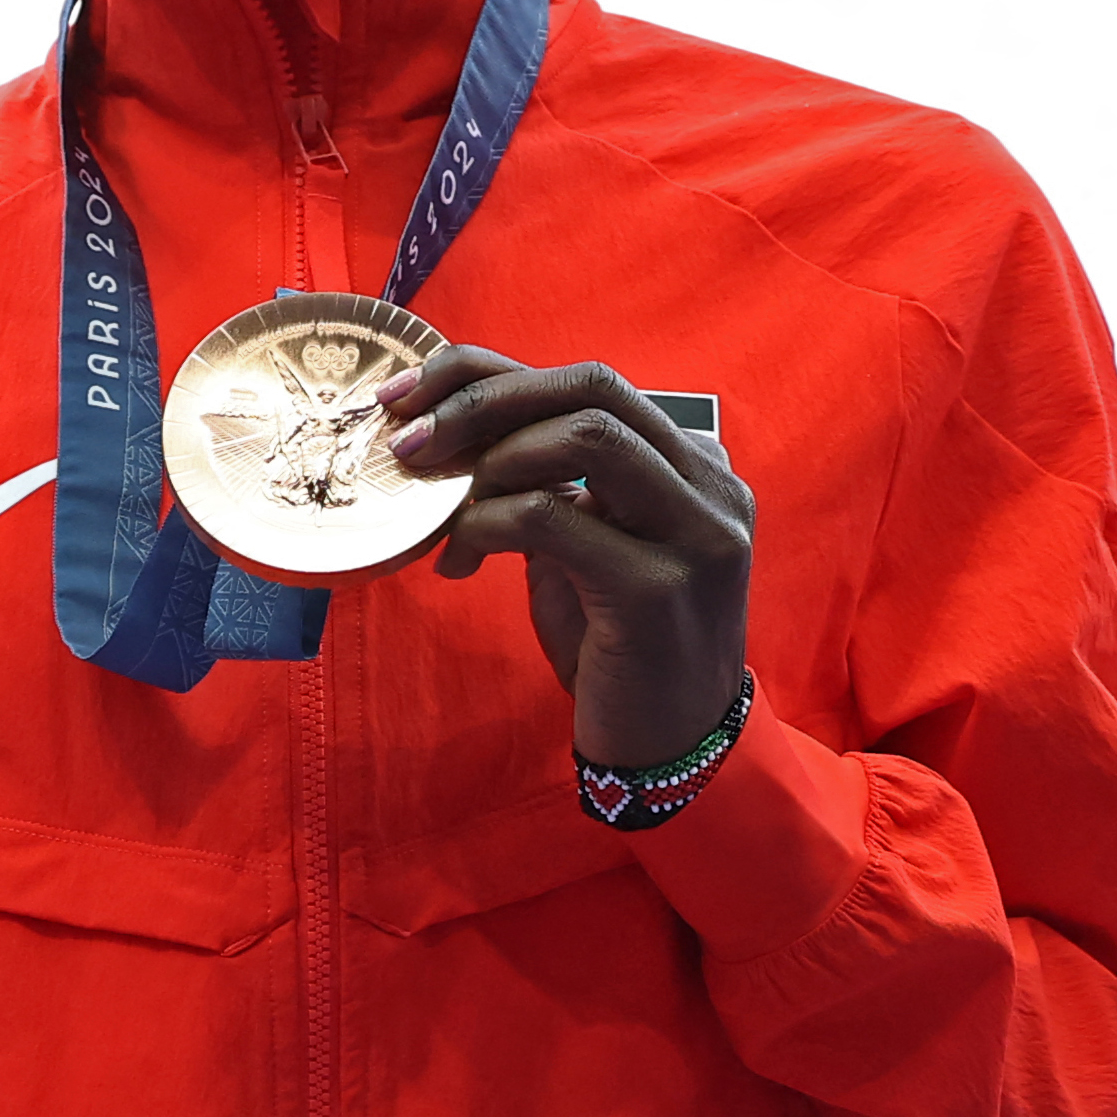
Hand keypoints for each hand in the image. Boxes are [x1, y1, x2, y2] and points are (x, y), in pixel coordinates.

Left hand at [391, 346, 753, 766]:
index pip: (588, 380)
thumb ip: (550, 479)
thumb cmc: (618, 639)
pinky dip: (485, 526)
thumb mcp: (587, 541)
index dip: (487, 372)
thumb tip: (447, 425)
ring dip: (489, 459)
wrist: (670, 743)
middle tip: (407, 437)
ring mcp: (695, 534)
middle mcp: (709, 486)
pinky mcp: (659, 589)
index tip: (407, 394)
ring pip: (583, 437)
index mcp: (693, 463)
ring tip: (442, 506)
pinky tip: (457, 562)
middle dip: (482, 397)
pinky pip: (551, 518)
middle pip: (590, 388)